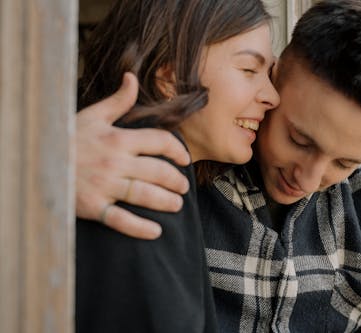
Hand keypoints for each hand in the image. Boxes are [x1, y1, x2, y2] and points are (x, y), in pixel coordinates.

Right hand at [76, 73, 190, 238]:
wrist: (35, 161)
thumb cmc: (67, 137)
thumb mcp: (92, 115)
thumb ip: (118, 100)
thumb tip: (132, 78)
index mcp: (118, 139)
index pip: (159, 142)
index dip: (178, 150)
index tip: (185, 159)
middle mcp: (115, 162)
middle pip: (158, 171)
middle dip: (176, 180)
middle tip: (183, 187)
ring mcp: (104, 185)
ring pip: (145, 195)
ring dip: (166, 202)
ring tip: (176, 204)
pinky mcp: (92, 206)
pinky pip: (121, 220)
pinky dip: (140, 228)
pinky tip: (155, 232)